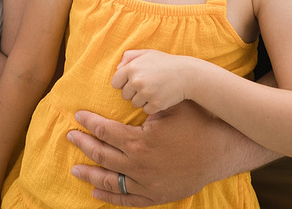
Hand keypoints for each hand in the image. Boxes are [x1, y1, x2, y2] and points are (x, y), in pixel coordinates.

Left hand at [67, 101, 241, 205]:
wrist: (221, 151)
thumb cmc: (196, 123)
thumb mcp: (169, 106)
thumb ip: (145, 102)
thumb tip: (124, 93)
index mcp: (139, 141)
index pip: (105, 131)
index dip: (89, 122)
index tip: (78, 116)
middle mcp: (138, 165)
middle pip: (101, 155)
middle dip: (83, 145)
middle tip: (70, 137)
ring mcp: (146, 184)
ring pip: (109, 181)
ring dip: (89, 174)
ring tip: (74, 169)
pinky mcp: (155, 197)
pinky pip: (126, 200)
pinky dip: (109, 198)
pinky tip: (95, 194)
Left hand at [111, 49, 189, 113]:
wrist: (187, 74)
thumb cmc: (165, 63)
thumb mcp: (147, 53)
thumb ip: (129, 57)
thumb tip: (117, 69)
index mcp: (132, 67)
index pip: (115, 82)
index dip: (123, 83)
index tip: (132, 82)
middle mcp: (137, 81)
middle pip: (125, 95)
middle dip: (133, 92)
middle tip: (147, 86)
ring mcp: (147, 93)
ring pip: (135, 104)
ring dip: (142, 100)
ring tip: (155, 90)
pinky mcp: (156, 104)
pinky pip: (146, 110)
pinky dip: (152, 106)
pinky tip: (161, 97)